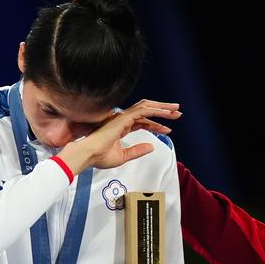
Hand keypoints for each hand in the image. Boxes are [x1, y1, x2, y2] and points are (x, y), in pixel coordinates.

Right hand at [58, 99, 180, 173]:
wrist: (88, 155)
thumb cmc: (98, 156)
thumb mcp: (123, 156)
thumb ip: (137, 151)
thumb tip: (151, 147)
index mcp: (121, 127)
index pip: (142, 122)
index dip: (156, 124)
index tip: (167, 129)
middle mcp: (122, 119)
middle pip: (146, 110)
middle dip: (162, 110)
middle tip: (176, 113)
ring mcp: (123, 117)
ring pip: (147, 107)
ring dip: (163, 108)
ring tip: (176, 110)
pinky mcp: (123, 118)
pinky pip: (144, 111)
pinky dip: (156, 111)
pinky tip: (166, 113)